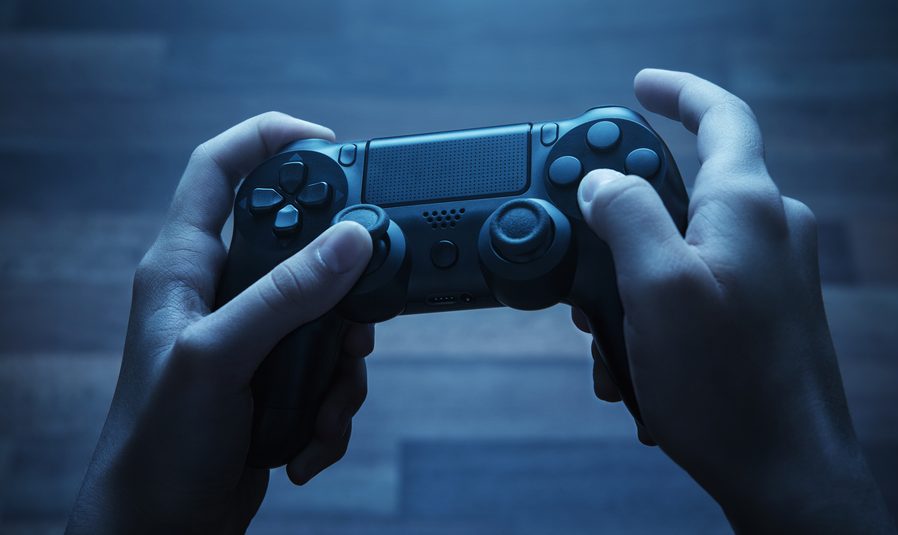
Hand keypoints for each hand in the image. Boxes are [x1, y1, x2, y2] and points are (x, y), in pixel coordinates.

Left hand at [68, 112, 373, 533]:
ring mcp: (248, 337)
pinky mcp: (272, 378)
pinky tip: (309, 438)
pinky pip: (327, 369)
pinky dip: (333, 406)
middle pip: (298, 246)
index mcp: (184, 266)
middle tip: (358, 316)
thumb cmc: (158, 443)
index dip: (267, 139)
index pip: (219, 170)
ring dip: (342, 364)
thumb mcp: (221, 357)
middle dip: (339, 286)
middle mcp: (218, 293)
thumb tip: (350, 239)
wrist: (162, 524)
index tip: (328, 141)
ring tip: (324, 403)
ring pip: (326, 315)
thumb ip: (286, 293)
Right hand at [573, 70, 893, 531]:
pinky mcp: (763, 311)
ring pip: (681, 248)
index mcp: (746, 206)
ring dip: (632, 285)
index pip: (719, 116)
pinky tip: (635, 362)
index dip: (676, 92)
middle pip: (685, 189)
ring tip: (609, 337)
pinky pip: (696, 288)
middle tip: (585, 257)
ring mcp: (770, 273)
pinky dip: (656, 314)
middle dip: (624, 221)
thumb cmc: (727, 386)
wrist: (784, 469)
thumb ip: (626, 216)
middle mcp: (767, 229)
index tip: (640, 86)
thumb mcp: (655, 288)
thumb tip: (602, 181)